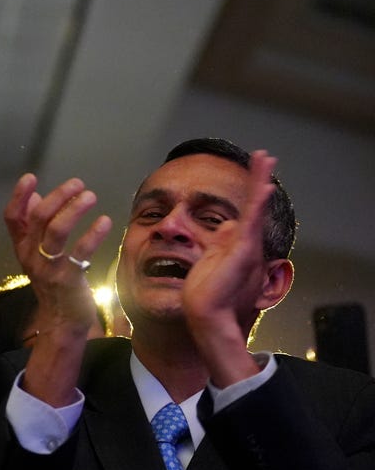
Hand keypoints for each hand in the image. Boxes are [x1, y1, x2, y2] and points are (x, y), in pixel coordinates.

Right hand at [4, 173, 111, 406]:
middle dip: (58, 195)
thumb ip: (35, 227)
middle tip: (78, 184)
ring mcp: (49, 267)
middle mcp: (31, 256)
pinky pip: (80, 251)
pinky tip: (105, 221)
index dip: (19, 195)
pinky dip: (93, 233)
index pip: (12, 217)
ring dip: (74, 209)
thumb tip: (36, 196)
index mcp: (22, 248)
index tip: (30, 176)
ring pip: (56, 230)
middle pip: (38, 217)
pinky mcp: (68, 278)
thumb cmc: (54, 283)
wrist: (62, 321)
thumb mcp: (39, 255)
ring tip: (91, 196)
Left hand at [182, 150, 290, 385]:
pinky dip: (258, 205)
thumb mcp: (210, 259)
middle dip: (258, 179)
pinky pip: (252, 223)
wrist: (205, 313)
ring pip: (255, 207)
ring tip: (265, 159)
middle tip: (264, 156)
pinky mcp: (242, 251)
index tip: (252, 173)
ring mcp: (246, 246)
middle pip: (254, 204)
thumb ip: (218, 242)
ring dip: (259, 181)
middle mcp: (245, 243)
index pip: (244, 212)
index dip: (249, 192)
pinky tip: (263, 188)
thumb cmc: (205, 292)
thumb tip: (224, 225)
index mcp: (236, 244)